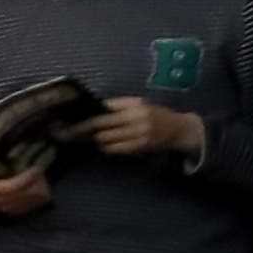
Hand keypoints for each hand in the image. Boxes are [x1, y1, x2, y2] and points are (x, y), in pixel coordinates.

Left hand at [85, 96, 205, 159]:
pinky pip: (116, 149)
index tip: (74, 120)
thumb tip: (95, 109)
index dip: (89, 115)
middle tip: (73, 132)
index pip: (105, 109)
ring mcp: (139, 134)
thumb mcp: (140, 104)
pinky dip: (107, 147)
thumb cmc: (155, 114)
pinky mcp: (140, 146)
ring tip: (90, 138)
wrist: (178, 129)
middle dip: (86, 129)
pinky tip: (104, 145)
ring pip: (107, 138)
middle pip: (102, 124)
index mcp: (135, 105)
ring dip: (96, 139)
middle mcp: (137, 118)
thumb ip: (119, 106)